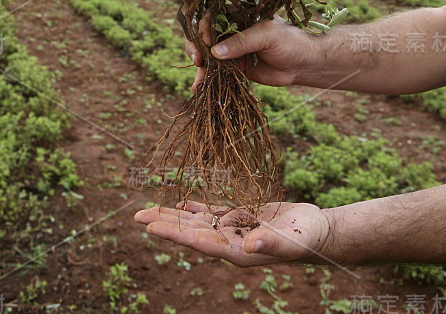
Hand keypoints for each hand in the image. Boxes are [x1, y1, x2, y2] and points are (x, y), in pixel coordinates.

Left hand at [134, 200, 331, 266]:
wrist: (318, 232)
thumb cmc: (307, 237)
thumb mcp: (291, 240)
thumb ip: (270, 242)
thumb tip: (248, 245)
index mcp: (238, 251)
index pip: (200, 242)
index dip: (176, 234)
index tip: (152, 229)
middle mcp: (230, 242)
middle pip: (191, 232)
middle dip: (164, 224)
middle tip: (136, 216)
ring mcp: (233, 230)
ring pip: (196, 220)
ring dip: (173, 214)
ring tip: (148, 209)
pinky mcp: (240, 217)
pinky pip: (211, 212)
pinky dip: (194, 206)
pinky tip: (180, 202)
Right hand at [185, 12, 313, 92]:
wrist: (304, 64)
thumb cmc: (290, 41)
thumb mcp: (266, 36)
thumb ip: (241, 42)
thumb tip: (214, 52)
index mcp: (237, 15)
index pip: (210, 16)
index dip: (202, 28)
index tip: (205, 43)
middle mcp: (230, 30)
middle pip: (202, 35)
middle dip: (195, 48)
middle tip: (198, 61)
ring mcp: (231, 50)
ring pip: (206, 55)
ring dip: (199, 68)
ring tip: (199, 82)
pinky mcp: (234, 67)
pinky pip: (215, 72)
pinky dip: (206, 80)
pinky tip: (199, 89)